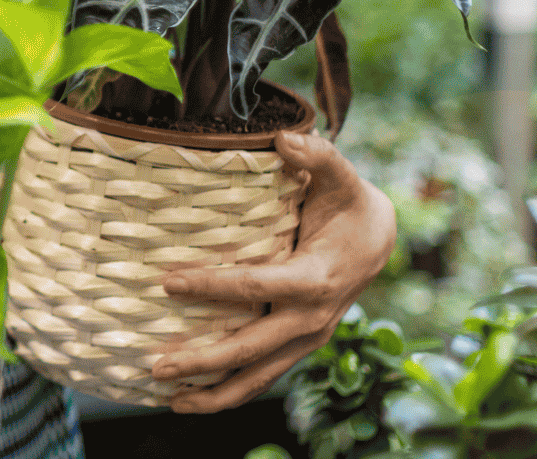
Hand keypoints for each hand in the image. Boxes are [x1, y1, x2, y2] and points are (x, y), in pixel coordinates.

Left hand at [148, 130, 394, 413]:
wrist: (380, 240)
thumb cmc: (350, 203)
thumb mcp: (341, 176)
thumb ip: (318, 156)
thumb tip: (286, 138)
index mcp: (317, 278)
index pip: (256, 285)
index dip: (211, 285)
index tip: (167, 282)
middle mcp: (312, 318)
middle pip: (252, 347)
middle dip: (204, 359)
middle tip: (156, 363)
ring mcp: (306, 338)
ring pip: (259, 376)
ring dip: (214, 391)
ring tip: (168, 397)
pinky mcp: (298, 347)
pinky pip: (263, 376)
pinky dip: (229, 391)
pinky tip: (191, 399)